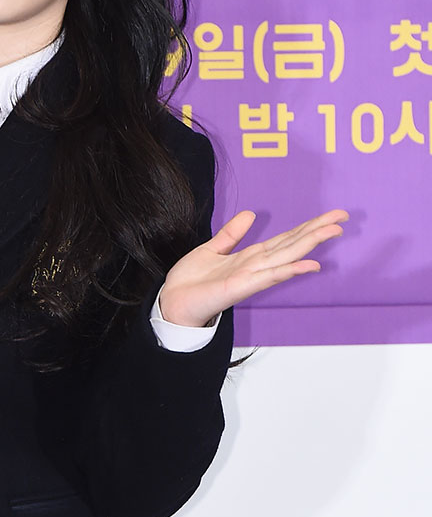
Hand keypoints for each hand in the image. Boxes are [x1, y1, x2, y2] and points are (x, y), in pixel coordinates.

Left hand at [159, 209, 348, 327]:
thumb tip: (250, 214)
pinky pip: (269, 277)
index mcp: (250, 257)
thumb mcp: (211, 249)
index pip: (285, 238)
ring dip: (310, 244)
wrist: (173, 302)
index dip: (307, 226)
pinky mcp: (241, 287)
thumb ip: (231, 234)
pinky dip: (289, 270)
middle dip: (317, 230)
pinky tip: (309, 264)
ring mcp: (251, 277)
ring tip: (333, 230)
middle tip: (343, 216)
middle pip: (292, 244)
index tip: (331, 215)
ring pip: (286, 257)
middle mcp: (256, 266)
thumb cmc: (192, 281)